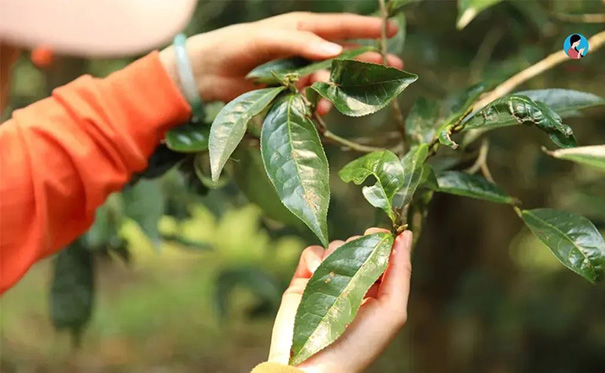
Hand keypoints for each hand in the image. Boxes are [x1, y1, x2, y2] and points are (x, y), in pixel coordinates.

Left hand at [159, 12, 402, 112]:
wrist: (208, 72)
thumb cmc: (234, 45)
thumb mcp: (266, 39)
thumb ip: (300, 43)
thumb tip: (335, 52)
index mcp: (302, 28)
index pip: (341, 26)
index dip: (367, 28)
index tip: (392, 30)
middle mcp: (305, 50)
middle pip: (344, 55)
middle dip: (367, 62)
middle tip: (393, 68)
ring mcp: (299, 72)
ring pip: (330, 81)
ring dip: (336, 91)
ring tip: (329, 103)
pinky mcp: (290, 92)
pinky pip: (313, 99)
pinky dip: (318, 105)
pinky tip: (318, 111)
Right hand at [268, 228, 412, 372]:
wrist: (315, 365)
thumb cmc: (360, 343)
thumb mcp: (393, 310)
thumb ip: (401, 271)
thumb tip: (406, 234)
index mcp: (378, 290)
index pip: (382, 253)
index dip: (381, 241)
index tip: (377, 238)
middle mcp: (354, 282)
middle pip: (358, 244)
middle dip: (358, 249)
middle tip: (355, 271)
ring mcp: (328, 280)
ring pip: (336, 246)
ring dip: (336, 258)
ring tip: (333, 284)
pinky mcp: (305, 279)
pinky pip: (312, 252)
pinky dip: (314, 258)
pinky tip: (315, 274)